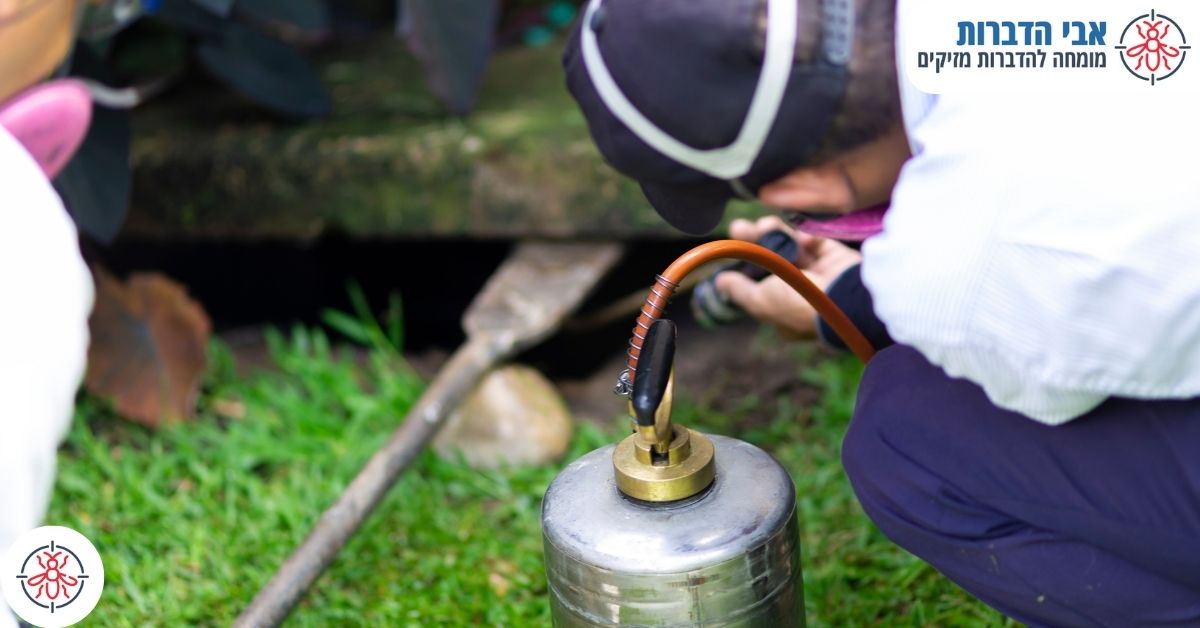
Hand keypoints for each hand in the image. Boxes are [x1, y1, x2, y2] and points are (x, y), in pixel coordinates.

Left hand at [715, 216, 861, 339]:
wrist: (846, 297)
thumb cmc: (800, 305)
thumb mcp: (762, 302)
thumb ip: (740, 291)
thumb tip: (720, 282)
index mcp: (784, 312)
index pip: (759, 288)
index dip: (746, 271)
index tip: (730, 254)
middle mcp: (800, 294)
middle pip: (771, 263)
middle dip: (754, 244)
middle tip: (738, 228)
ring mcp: (817, 274)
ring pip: (789, 249)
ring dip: (773, 234)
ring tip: (762, 225)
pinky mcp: (832, 256)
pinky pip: (812, 241)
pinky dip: (802, 236)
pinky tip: (796, 235)